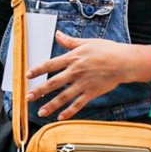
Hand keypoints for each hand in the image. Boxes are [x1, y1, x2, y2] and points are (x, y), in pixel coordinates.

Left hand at [27, 32, 150, 120]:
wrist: (123, 62)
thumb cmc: (106, 50)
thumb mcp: (86, 42)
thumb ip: (70, 41)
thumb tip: (57, 34)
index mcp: (72, 58)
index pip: (50, 64)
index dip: (37, 70)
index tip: (27, 75)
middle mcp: (75, 72)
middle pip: (53, 83)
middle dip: (39, 91)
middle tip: (28, 97)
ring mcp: (83, 84)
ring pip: (63, 97)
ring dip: (51, 105)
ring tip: (40, 112)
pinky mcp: (91, 92)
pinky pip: (78, 104)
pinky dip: (69, 112)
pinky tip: (60, 117)